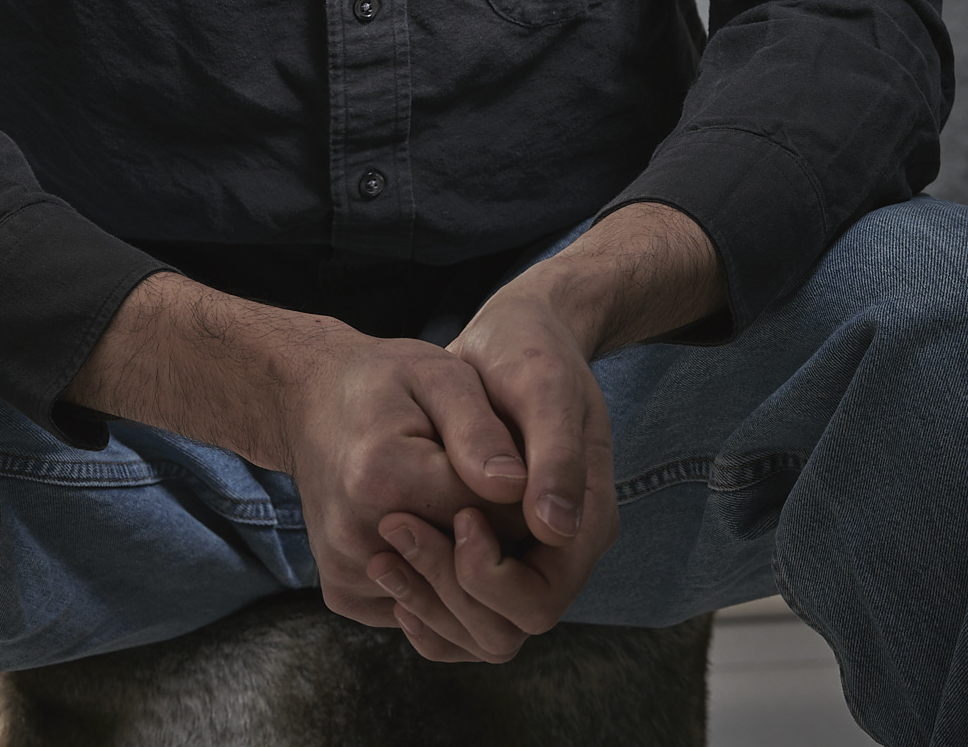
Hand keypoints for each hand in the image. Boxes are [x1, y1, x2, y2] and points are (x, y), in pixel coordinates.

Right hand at [281, 329, 552, 658]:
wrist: (312, 402)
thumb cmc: (387, 383)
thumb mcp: (440, 377)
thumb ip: (481, 431)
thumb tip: (518, 488)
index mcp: (384, 476)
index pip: (494, 518)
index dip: (526, 498)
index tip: (527, 471)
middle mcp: (356, 535)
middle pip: (472, 571)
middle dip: (504, 538)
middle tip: (503, 492)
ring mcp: (346, 571)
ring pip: (449, 601)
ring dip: (472, 565)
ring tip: (471, 506)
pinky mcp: (343, 592)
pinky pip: (418, 608)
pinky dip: (438, 580)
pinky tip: (436, 530)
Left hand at [362, 204, 725, 662]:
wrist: (509, 338)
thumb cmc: (528, 352)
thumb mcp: (543, 386)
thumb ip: (554, 454)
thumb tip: (553, 528)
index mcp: (586, 520)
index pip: (539, 599)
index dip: (490, 577)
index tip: (453, 519)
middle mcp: (558, 550)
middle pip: (507, 625)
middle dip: (450, 591)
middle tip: (397, 532)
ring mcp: (524, 553)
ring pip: (479, 629)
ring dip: (429, 603)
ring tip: (382, 556)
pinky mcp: (490, 547)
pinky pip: (457, 613)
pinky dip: (423, 606)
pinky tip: (388, 569)